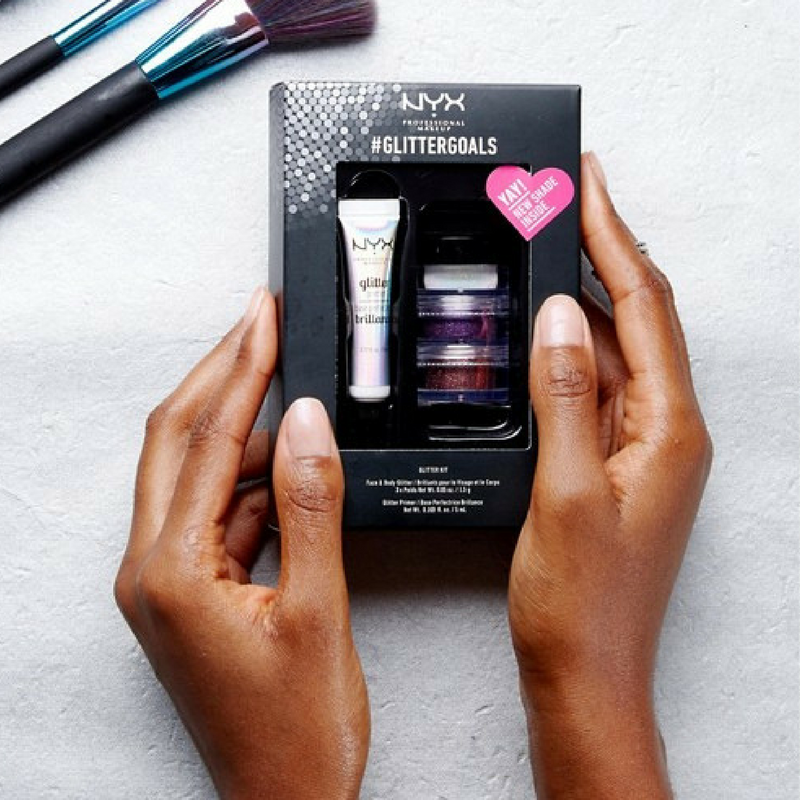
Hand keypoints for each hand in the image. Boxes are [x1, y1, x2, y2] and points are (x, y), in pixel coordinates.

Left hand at [114, 289, 369, 799]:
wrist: (284, 799)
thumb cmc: (297, 730)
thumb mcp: (318, 610)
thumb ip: (311, 505)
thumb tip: (308, 421)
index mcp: (171, 572)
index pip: (210, 440)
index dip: (243, 368)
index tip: (263, 315)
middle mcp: (152, 568)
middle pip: (178, 439)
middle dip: (223, 373)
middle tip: (260, 321)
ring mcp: (168, 578)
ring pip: (198, 470)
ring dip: (242, 427)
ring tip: (289, 390)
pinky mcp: (191, 587)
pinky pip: (218, 508)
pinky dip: (253, 478)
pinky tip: (289, 463)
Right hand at [508, 153, 711, 798]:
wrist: (585, 671)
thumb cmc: (582, 601)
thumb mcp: (566, 490)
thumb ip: (564, 396)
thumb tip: (557, 315)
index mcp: (668, 428)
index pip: (641, 306)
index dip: (612, 237)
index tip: (587, 184)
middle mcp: (666, 429)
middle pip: (637, 316)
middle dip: (602, 251)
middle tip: (563, 200)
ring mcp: (641, 446)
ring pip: (615, 349)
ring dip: (582, 298)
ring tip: (548, 248)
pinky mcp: (614, 462)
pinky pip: (596, 386)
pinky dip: (570, 350)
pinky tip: (543, 333)